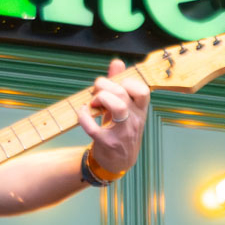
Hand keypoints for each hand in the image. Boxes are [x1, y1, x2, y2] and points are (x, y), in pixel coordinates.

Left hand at [76, 58, 149, 176]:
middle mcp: (134, 120)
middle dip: (104, 87)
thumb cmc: (121, 130)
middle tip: (96, 94)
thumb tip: (117, 62)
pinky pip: (93, 127)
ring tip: (93, 104)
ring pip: (117, 106)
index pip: (142, 90)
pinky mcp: (107, 143)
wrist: (119, 162)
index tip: (115, 86)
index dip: (127, 82)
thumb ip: (120, 84)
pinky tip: (82, 113)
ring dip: (100, 99)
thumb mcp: (125, 108)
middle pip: (123, 93)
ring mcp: (122, 133)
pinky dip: (83, 116)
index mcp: (140, 110)